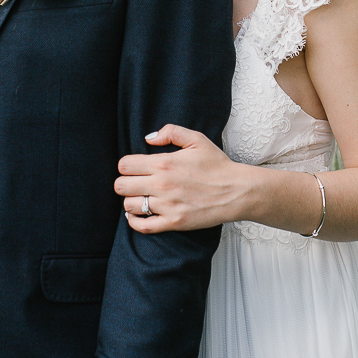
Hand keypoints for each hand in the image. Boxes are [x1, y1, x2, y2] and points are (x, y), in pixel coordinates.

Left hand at [115, 125, 248, 232]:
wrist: (236, 191)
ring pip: (128, 205)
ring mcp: (167, 205)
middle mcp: (162, 184)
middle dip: (124, 183)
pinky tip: (137, 215)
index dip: (126, 166)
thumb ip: (171, 132)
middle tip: (134, 184)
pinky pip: (142, 226)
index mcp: (164, 163)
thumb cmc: (217, 166)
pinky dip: (134, 221)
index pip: (125, 165)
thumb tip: (148, 138)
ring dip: (131, 201)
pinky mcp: (173, 222)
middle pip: (121, 186)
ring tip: (140, 198)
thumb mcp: (197, 139)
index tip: (134, 168)